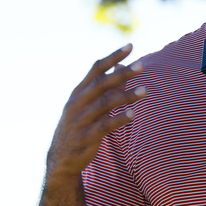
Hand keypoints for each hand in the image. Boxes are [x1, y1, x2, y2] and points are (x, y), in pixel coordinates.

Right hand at [45, 44, 145, 180]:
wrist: (60, 159)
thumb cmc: (79, 127)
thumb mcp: (88, 105)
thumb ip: (105, 88)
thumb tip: (121, 67)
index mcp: (78, 92)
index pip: (96, 69)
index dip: (113, 57)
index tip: (130, 46)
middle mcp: (77, 103)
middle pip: (101, 83)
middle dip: (122, 74)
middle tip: (142, 66)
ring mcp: (80, 119)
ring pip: (105, 103)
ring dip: (126, 96)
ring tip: (145, 91)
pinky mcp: (86, 137)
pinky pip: (104, 126)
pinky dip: (119, 119)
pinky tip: (133, 114)